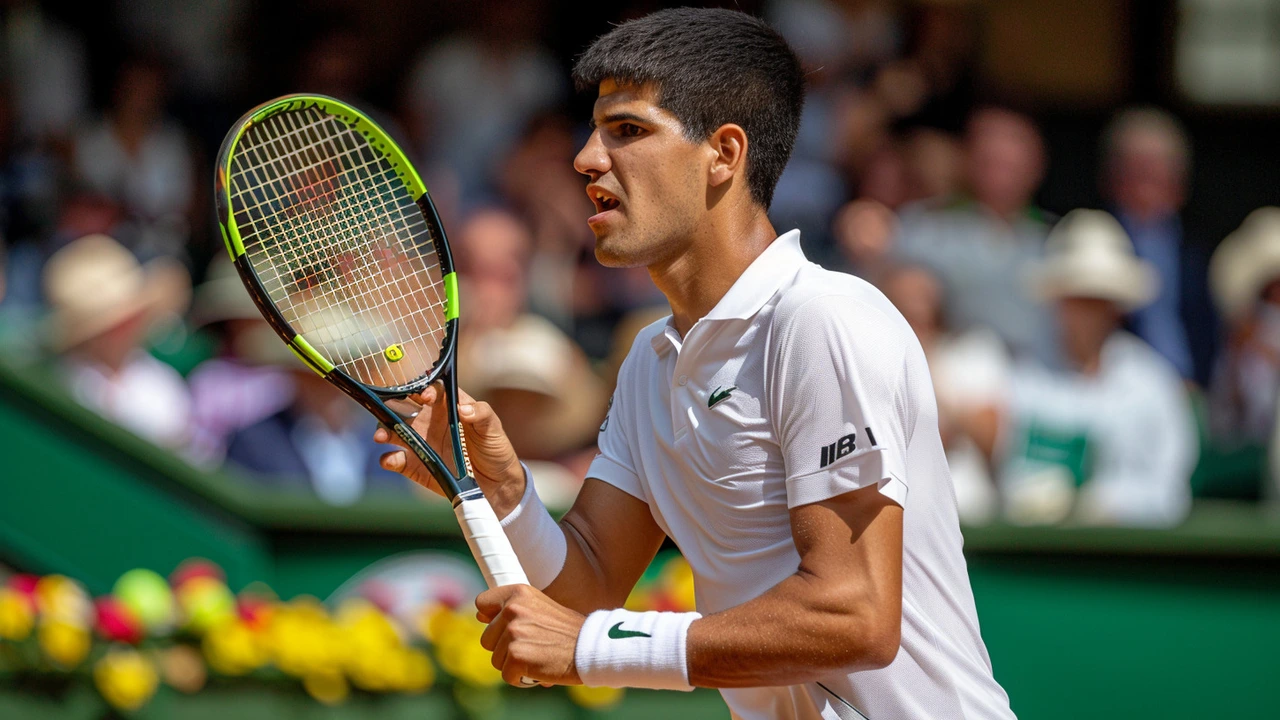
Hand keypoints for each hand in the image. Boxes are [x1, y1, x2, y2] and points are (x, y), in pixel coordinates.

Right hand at [374, 384, 525, 515]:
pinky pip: (396, 459)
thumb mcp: (493, 427)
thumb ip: (481, 414)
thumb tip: (464, 409)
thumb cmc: (495, 448)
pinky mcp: (416, 465)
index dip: (424, 389)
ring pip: (394, 431)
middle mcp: (429, 420)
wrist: (496, 483)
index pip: (430, 390)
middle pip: (403, 407)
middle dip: (389, 405)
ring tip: (381, 436)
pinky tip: (392, 459)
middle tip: (384, 410)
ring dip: (384, 431)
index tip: (424, 397)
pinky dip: (390, 459)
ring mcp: (421, 442)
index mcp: (447, 406)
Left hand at [477, 585, 584, 686]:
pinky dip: (522, 678)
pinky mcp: (516, 656)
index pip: (482, 603)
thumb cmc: (566, 632)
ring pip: (496, 659)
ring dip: (514, 664)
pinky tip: (539, 669)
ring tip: (538, 656)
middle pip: (487, 639)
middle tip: (533, 646)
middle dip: (505, 648)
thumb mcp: (539, 608)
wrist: (589, 649)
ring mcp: (513, 633)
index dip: (491, 619)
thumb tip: (480, 616)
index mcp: (518, 593)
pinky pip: (507, 675)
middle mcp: (512, 609)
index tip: (507, 627)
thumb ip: (511, 610)